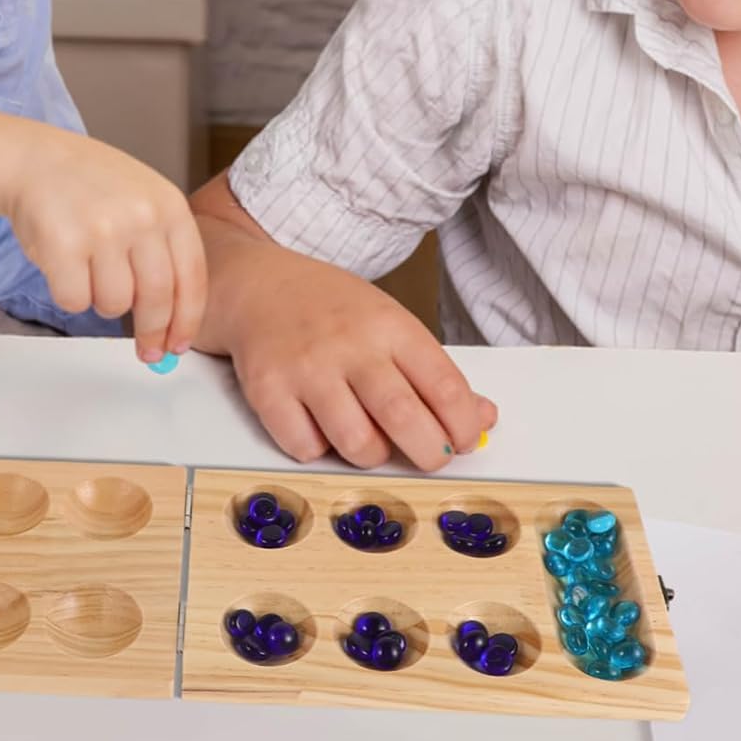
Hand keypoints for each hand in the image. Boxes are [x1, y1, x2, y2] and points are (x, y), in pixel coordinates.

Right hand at [6, 131, 206, 361]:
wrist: (36, 160)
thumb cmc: (92, 186)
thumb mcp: (146, 201)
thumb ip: (164, 251)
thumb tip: (174, 320)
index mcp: (170, 206)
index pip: (192, 277)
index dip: (187, 320)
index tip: (179, 344)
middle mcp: (142, 217)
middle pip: (157, 298)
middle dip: (151, 331)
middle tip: (147, 349)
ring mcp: (104, 230)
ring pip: (114, 304)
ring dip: (102, 302)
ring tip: (91, 270)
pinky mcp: (64, 245)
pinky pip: (75, 301)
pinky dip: (69, 295)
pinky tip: (65, 266)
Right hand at [217, 265, 496, 471]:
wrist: (258, 284)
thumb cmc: (331, 309)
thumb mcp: (390, 321)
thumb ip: (434, 371)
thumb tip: (482, 416)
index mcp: (391, 325)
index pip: (445, 386)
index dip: (464, 426)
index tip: (464, 440)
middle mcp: (350, 345)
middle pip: (404, 418)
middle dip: (429, 453)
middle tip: (430, 456)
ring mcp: (307, 369)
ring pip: (357, 444)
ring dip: (373, 456)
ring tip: (370, 438)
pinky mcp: (268, 391)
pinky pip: (306, 448)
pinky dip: (320, 450)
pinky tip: (322, 427)